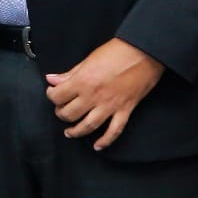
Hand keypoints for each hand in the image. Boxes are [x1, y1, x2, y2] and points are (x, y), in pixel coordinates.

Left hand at [45, 38, 164, 149]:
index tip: (53, 93)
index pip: (57, 96)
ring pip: (88, 126)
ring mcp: (110, 105)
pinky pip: (114, 130)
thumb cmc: (117, 51)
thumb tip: (51, 80)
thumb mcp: (88, 59)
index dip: (52, 96)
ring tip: (70, 132)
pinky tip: (98, 146)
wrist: (145, 52)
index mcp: (82, 81)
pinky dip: (106, 141)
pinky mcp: (125, 110)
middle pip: (70, 114)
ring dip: (76, 132)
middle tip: (61, 110)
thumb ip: (70, 73)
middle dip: (61, 114)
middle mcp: (94, 96)